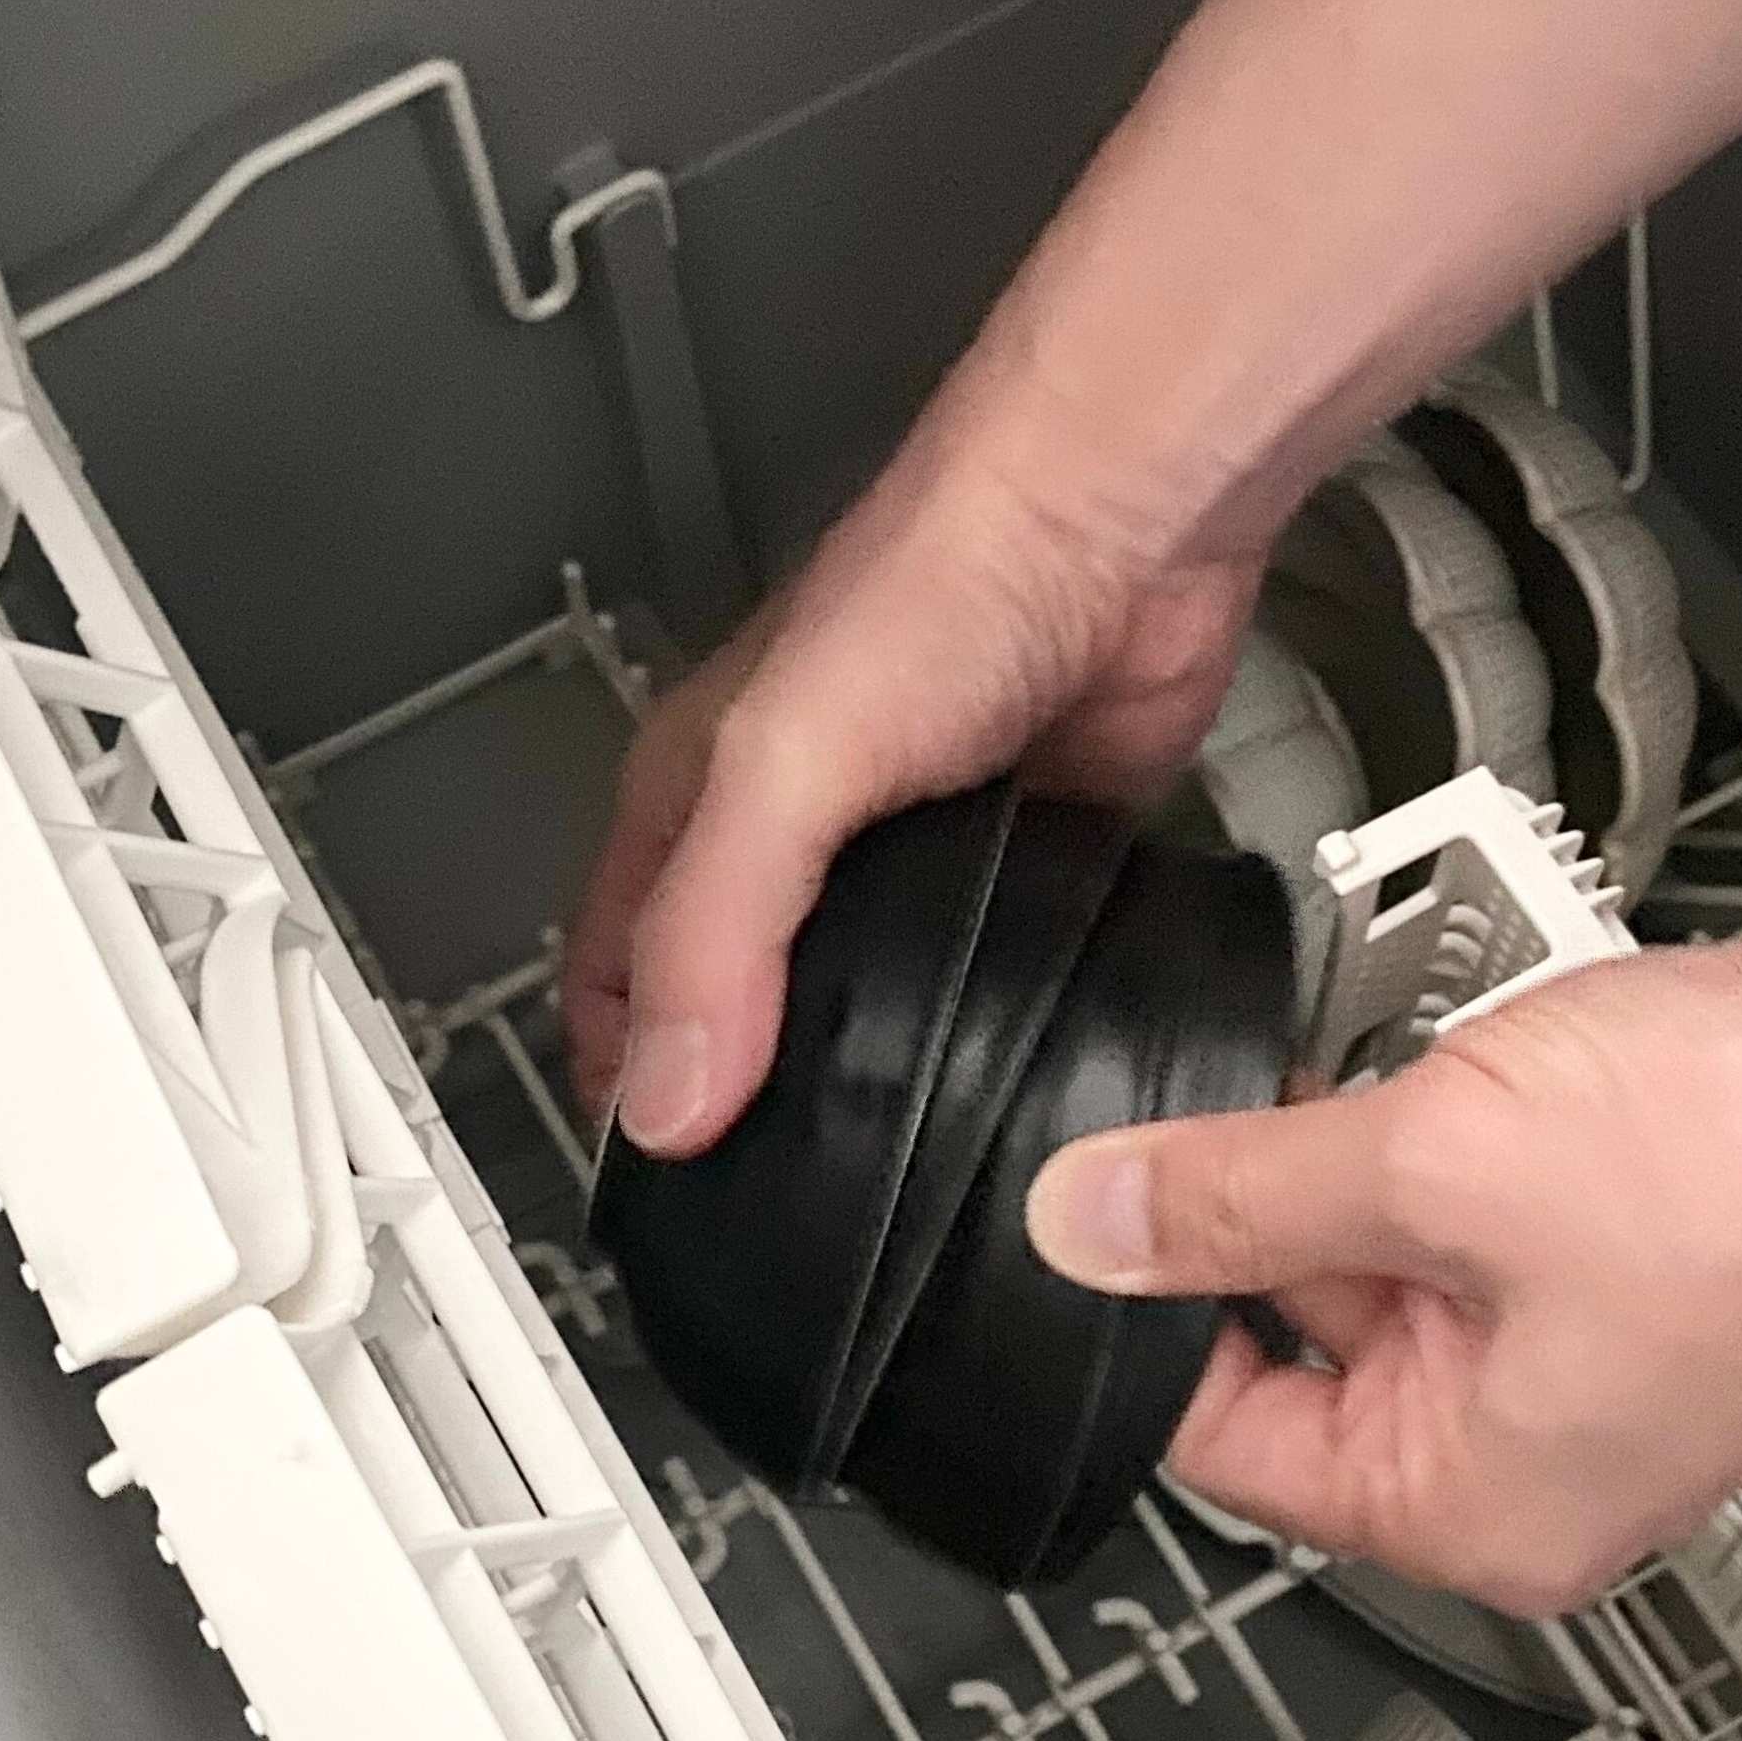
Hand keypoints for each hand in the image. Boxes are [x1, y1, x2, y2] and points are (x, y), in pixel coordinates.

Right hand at [562, 422, 1256, 1147]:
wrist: (1126, 523)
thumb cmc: (944, 580)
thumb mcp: (783, 766)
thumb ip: (718, 936)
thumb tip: (669, 1105)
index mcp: (699, 807)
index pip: (615, 982)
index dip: (622, 1087)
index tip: (659, 1195)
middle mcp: (797, 839)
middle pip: (740, 1011)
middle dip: (747, 1107)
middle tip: (783, 1217)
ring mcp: (916, 859)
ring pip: (870, 1012)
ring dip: (880, 1085)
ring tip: (899, 1182)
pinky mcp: (1027, 869)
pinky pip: (992, 988)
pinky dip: (992, 1043)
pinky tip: (1008, 1092)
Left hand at [1023, 910, 1741, 1612]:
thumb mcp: (1436, 1163)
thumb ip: (1237, 1195)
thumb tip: (1087, 1227)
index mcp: (1472, 1511)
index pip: (1226, 1444)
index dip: (1152, 1314)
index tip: (1107, 1208)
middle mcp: (1536, 1465)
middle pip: (1310, 1341)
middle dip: (1282, 1204)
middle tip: (1273, 1091)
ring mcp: (1597, 1362)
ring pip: (1403, 1254)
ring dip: (1384, 1147)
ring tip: (1422, 1067)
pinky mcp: (1646, 1261)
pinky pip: (1498, 1203)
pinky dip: (1472, 1124)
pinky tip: (1486, 1049)